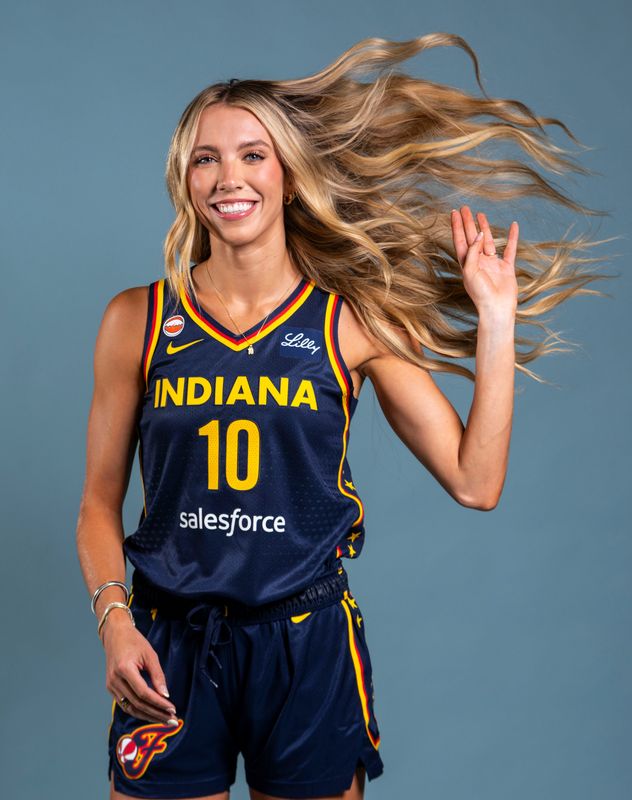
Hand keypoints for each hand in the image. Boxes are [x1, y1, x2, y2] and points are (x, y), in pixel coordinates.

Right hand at [102, 613, 177, 724]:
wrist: (115, 635)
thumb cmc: (134, 642)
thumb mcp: (150, 655)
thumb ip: (158, 676)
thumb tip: (166, 695)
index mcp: (124, 669)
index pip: (143, 693)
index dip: (158, 703)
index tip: (172, 709)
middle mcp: (115, 680)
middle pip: (137, 704)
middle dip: (156, 714)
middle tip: (172, 720)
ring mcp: (111, 685)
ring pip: (130, 708)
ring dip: (148, 716)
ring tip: (164, 720)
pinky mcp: (110, 688)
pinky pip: (125, 704)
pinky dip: (138, 711)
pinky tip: (151, 713)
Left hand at [451, 206, 518, 320]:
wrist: (496, 308)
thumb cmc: (480, 294)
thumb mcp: (470, 271)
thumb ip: (472, 252)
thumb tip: (479, 235)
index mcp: (467, 264)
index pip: (460, 241)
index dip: (457, 226)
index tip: (454, 212)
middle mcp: (478, 262)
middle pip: (472, 238)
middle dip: (468, 223)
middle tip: (465, 208)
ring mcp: (492, 264)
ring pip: (488, 241)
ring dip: (485, 227)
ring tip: (481, 214)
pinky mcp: (506, 267)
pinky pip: (510, 249)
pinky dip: (512, 237)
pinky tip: (513, 226)